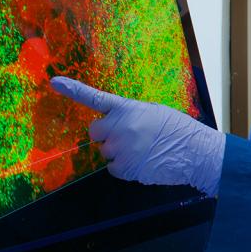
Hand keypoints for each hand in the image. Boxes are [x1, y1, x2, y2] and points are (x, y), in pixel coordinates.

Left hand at [50, 77, 224, 195]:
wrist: (196, 153)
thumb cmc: (180, 130)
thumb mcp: (155, 112)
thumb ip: (132, 115)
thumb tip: (118, 124)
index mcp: (128, 109)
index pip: (95, 97)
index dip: (73, 90)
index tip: (54, 82)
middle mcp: (120, 127)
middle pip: (95, 133)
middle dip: (107, 136)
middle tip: (127, 139)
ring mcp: (121, 149)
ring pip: (106, 152)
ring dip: (119, 153)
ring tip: (144, 152)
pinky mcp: (125, 168)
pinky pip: (113, 169)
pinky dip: (125, 168)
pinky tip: (143, 163)